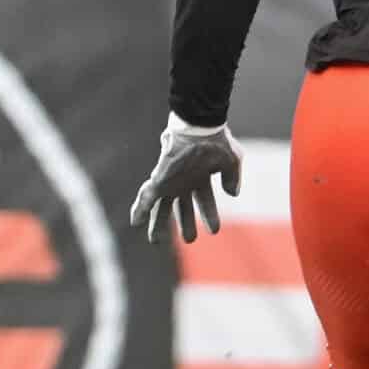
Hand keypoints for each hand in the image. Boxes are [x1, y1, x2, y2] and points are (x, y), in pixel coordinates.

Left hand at [130, 114, 242, 243]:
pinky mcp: (159, 179)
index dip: (209, 216)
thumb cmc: (215, 140)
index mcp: (200, 178)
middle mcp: (184, 182)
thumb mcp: (231, 160)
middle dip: (185, 224)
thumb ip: (232, 177)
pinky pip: (147, 197)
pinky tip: (135, 222)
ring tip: (155, 241)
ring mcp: (171, 181)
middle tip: (189, 240)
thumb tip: (232, 193)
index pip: (206, 202)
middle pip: (182, 208)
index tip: (213, 231)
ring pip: (162, 207)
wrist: (199, 128)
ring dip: (159, 224)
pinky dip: (140, 209)